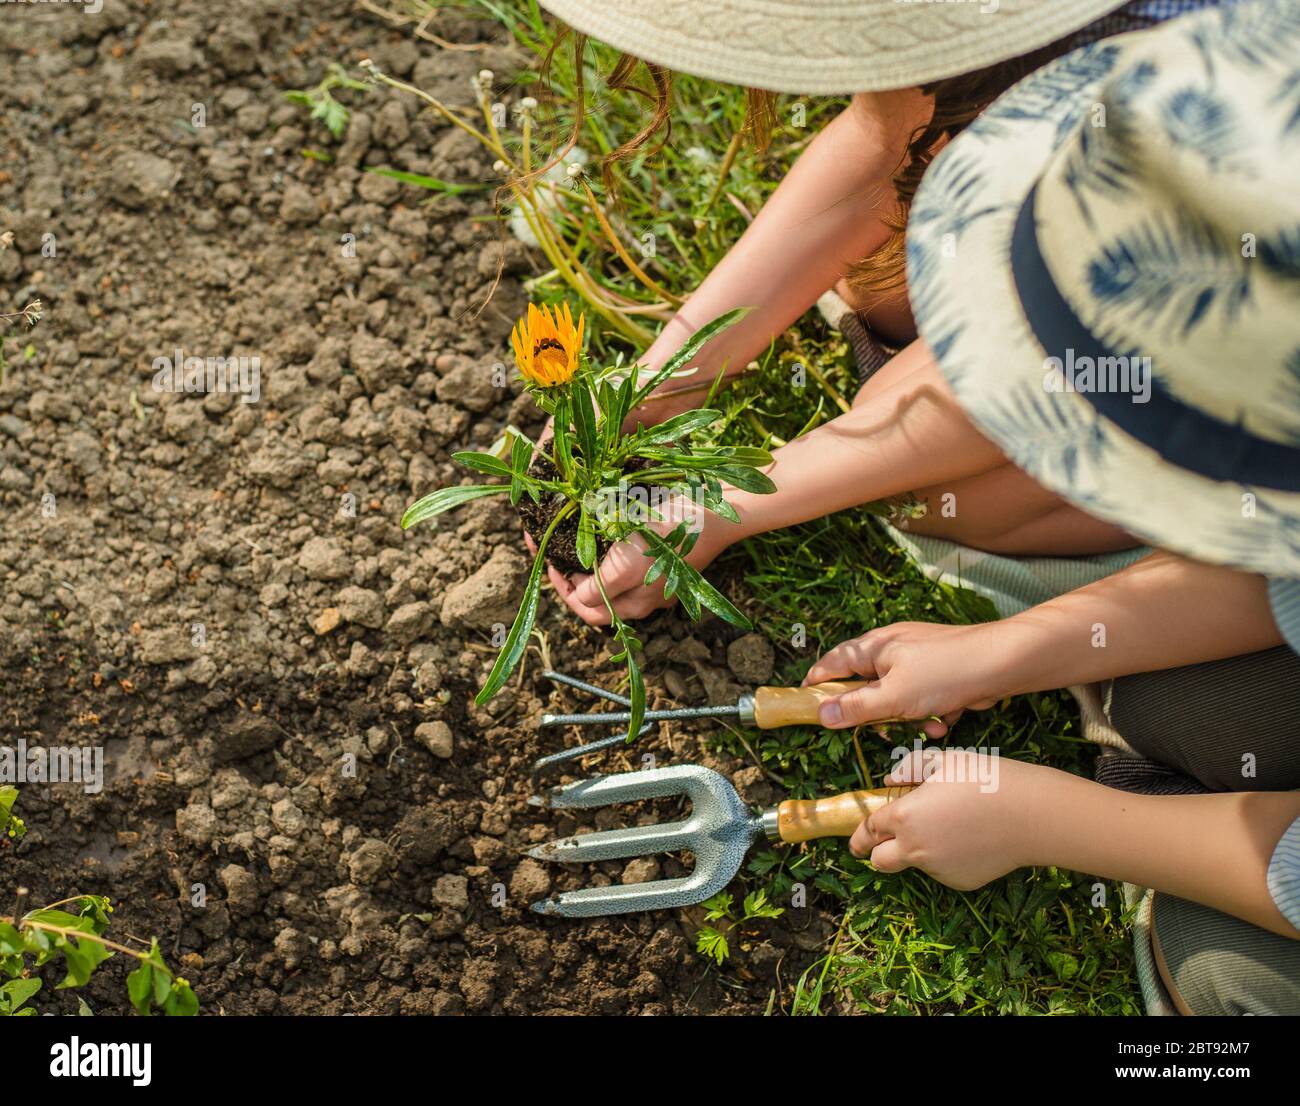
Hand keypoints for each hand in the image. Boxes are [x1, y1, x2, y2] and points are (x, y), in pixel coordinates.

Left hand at [551, 496, 738, 625]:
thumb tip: (578, 596)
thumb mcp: (628, 564)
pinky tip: (607, 535)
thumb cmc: (671, 536)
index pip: (587, 608)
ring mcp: (659, 579)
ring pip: (614, 582)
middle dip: (572, 579)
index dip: (562, 587)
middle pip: (598, 599)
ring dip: (591, 567)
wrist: (718, 512)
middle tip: (557, 555)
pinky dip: (613, 556)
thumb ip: (601, 587)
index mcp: (635, 601)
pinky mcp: (669, 560)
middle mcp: (646, 596)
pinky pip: (632, 565)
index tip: (549, 561)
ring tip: (577, 545)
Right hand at [804, 621, 1014, 735]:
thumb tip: (821, 714)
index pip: (833, 662)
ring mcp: (918, 659)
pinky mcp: (940, 672)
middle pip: (866, 685)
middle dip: (876, 711)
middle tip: (881, 728)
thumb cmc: (945, 673)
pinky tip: (945, 720)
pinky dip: (931, 712)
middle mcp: (893, 648)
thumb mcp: (894, 696)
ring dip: (909, 717)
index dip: (817, 683)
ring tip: (927, 725)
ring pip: (897, 696)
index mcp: (875, 647)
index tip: (806, 704)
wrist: (1003, 662)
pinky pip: (923, 698)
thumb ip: (856, 707)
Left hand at [851, 750, 1058, 889]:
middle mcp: (915, 848)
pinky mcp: (961, 881)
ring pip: (915, 864)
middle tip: (882, 845)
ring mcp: (938, 869)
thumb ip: (910, 767)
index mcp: (904, 817)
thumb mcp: (944, 760)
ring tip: (951, 825)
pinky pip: (943, 870)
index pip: (869, 830)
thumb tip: (891, 778)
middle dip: (875, 853)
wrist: (1031, 815)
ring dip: (919, 851)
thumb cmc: (986, 780)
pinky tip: (970, 839)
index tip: (857, 839)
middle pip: (880, 861)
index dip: (860, 834)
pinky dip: (947, 859)